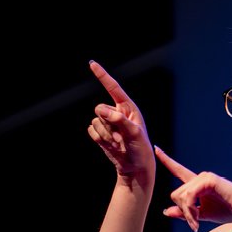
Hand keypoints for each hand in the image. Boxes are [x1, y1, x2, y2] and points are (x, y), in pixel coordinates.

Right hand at [87, 61, 155, 186]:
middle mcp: (117, 113)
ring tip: (117, 143)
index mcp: (128, 108)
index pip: (113, 88)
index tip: (92, 63)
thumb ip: (119, 120)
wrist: (135, 168)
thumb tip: (101, 110)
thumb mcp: (134, 133)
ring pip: (95, 121)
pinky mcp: (100, 134)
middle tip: (119, 138)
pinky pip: (91, 131)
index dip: (102, 75)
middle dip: (107, 125)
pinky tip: (110, 146)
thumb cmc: (141, 149)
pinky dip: (99, 140)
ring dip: (104, 135)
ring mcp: (108, 123)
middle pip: (99, 108)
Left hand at [155, 147, 231, 231]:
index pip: (179, 170)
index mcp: (198, 183)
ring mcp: (204, 177)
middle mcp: (200, 177)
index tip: (157, 149)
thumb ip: (185, 212)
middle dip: (183, 212)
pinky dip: (191, 210)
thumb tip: (166, 211)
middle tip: (194, 224)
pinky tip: (198, 219)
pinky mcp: (209, 180)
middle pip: (176, 194)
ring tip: (197, 223)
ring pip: (181, 196)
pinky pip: (190, 196)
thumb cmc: (228, 211)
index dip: (167, 161)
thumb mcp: (202, 214)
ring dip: (187, 214)